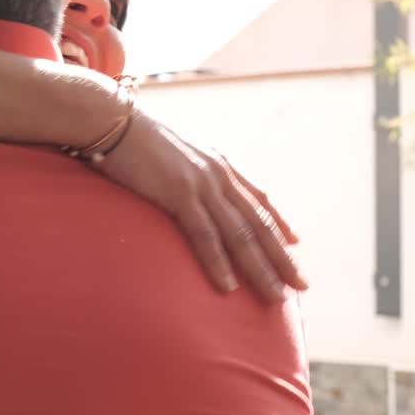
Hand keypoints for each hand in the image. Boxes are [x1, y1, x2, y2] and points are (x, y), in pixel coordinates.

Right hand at [91, 108, 307, 302]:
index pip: (258, 197)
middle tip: (302, 285)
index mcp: (217, 160)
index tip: (295, 243)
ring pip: (239, 234)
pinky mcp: (178, 193)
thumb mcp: (172, 143)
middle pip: (258, 222)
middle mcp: (217, 172)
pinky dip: (218, 262)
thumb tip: (185, 174)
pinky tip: (229, 286)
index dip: (278, 222)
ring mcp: (201, 183)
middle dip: (281, 257)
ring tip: (276, 297)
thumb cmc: (132, 130)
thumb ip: (186, 162)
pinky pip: (204, 235)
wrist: (112, 118)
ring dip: (260, 268)